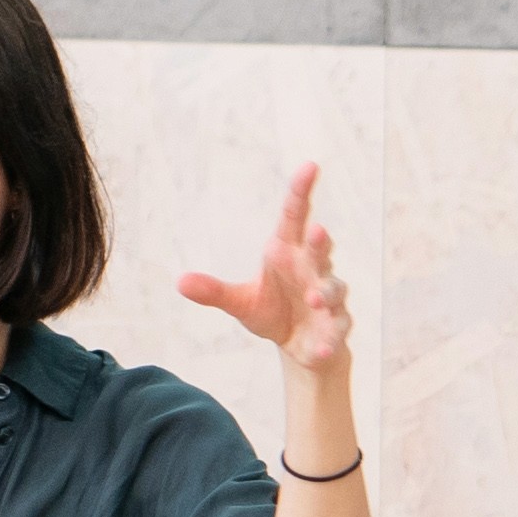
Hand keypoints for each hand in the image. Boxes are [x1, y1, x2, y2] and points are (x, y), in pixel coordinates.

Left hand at [177, 162, 352, 379]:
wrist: (297, 346)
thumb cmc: (272, 311)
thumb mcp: (241, 302)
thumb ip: (215, 292)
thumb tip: (180, 282)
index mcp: (288, 254)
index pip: (296, 217)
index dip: (302, 192)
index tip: (310, 166)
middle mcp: (313, 270)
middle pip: (321, 250)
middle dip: (321, 242)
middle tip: (318, 230)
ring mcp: (328, 298)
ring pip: (334, 289)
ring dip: (326, 292)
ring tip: (314, 299)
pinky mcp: (335, 328)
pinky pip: (337, 330)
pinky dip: (329, 341)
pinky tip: (321, 350)